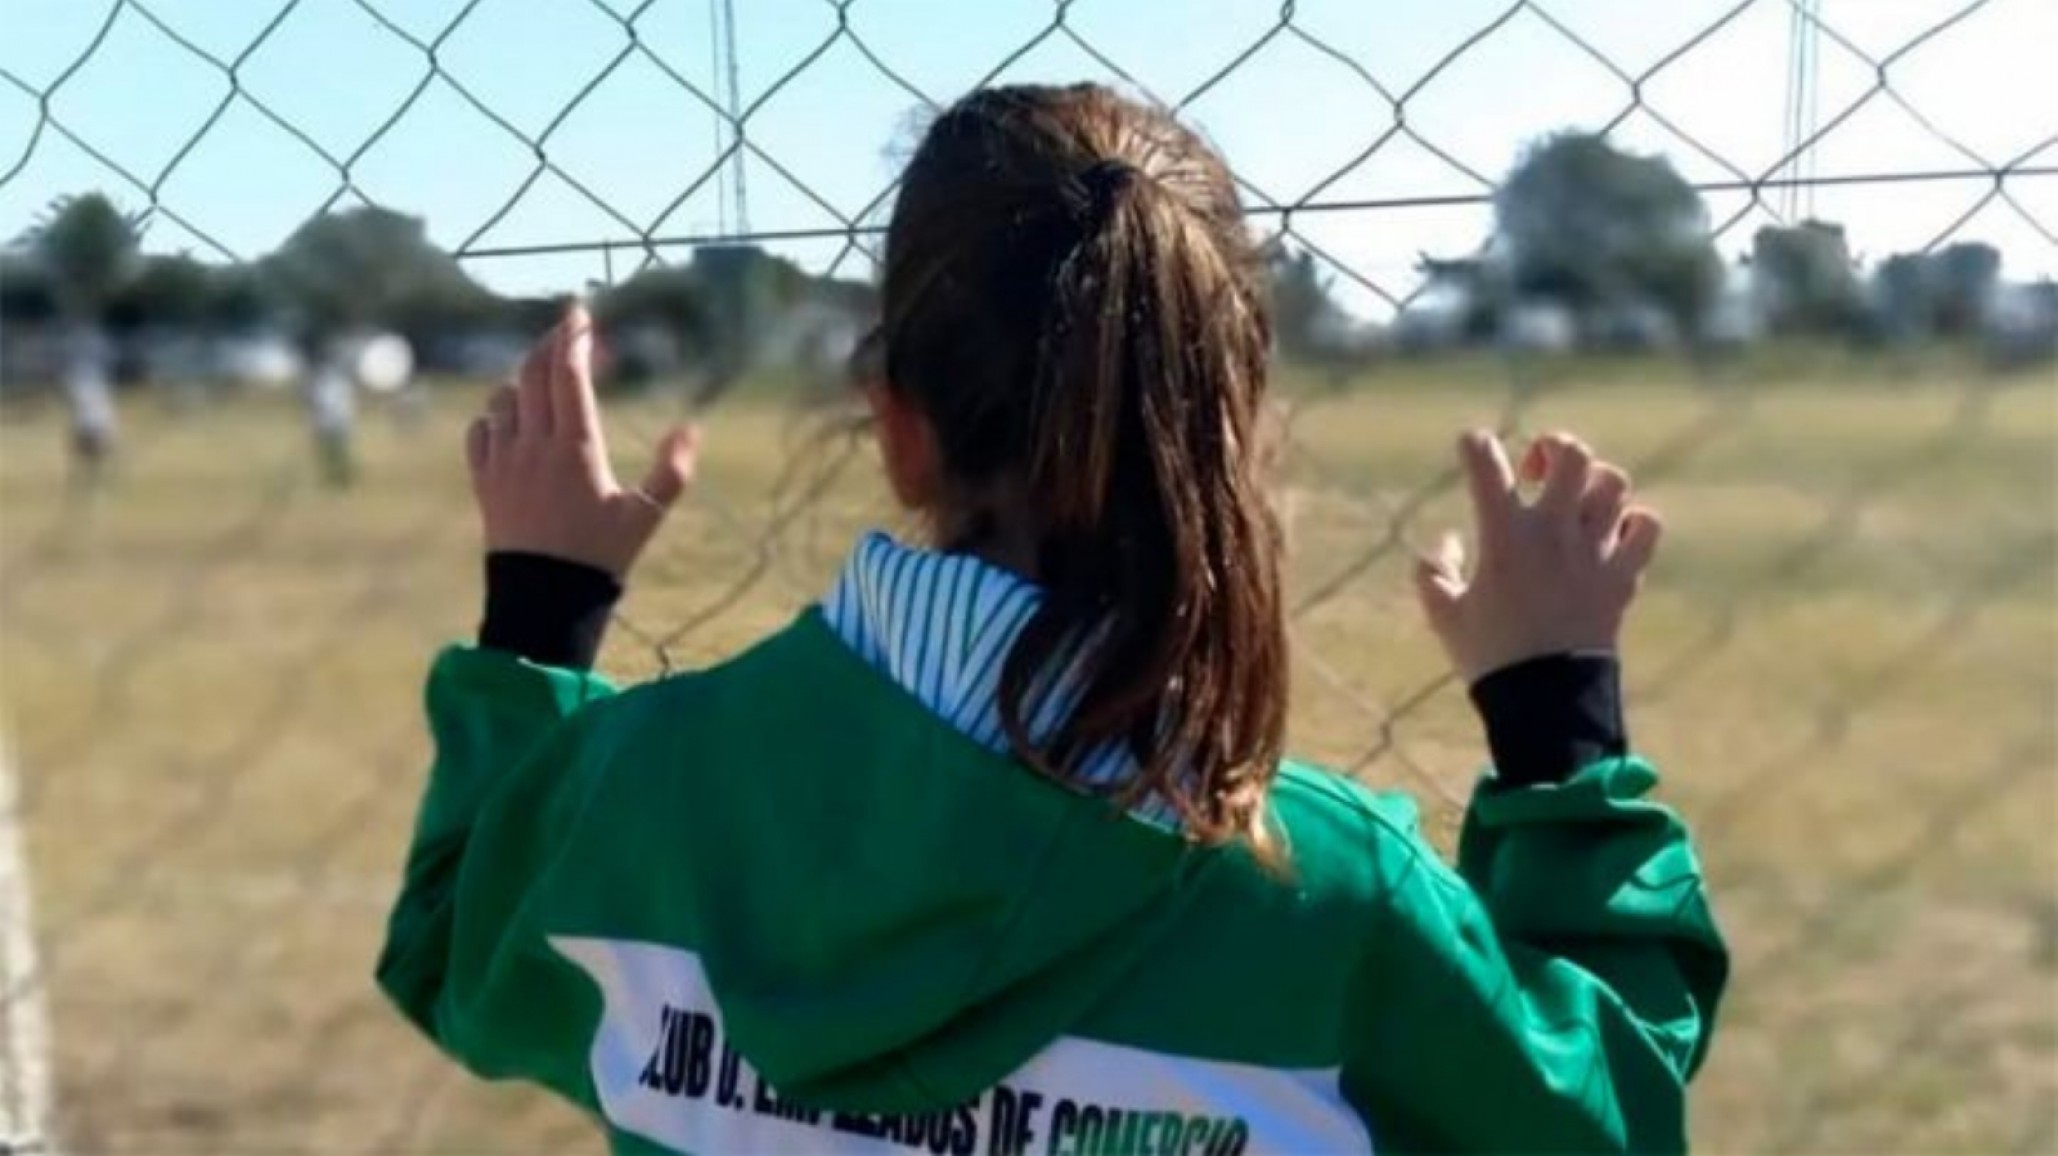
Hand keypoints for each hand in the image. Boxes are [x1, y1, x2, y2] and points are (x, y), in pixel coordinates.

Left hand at [467, 304, 699, 579]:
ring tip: (545, 380)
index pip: (569, 375)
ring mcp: (504, 462)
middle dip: (550, 344)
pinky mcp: (484, 482)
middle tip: (567, 329)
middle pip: (534, 375)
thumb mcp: (646, 517)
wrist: (544, 600)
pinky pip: (479, 432)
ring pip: (504, 399)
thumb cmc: (601, 557)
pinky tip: (509, 421)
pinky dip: (493, 416)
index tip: (580, 312)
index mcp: (576, 448)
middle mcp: (534, 446)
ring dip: (524, 380)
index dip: (574, 337)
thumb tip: (692, 428)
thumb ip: (672, 471)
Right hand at [1413, 430, 1661, 683]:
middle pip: (1570, 454)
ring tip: (1575, 505)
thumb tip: (1449, 542)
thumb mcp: (1443, 613)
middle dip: (1552, 448)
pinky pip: (1646, 526)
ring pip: (1612, 482)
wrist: (1544, 701)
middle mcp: (1553, 531)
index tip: (1472, 446)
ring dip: (1592, 484)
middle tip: (1538, 473)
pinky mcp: (1622, 575)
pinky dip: (1632, 523)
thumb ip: (1434, 571)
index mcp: (1503, 534)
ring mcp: (1593, 551)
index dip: (1475, 444)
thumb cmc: (1488, 656)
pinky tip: (1611, 537)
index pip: (1486, 463)